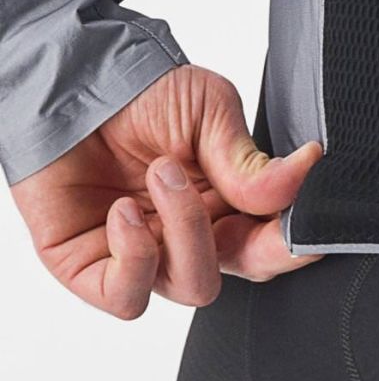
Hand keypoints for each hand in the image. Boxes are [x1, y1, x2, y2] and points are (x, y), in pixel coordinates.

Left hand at [11, 65, 321, 319]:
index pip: (277, 241)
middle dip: (256, 243)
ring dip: (186, 228)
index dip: (296, 240)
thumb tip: (303, 174)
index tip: (305, 215)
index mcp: (233, 202)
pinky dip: (136, 258)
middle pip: (248, 271)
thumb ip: (249, 159)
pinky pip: (129, 296)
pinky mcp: (92, 270)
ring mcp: (146, 255)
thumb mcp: (210, 110)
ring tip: (163, 172)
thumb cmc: (141, 93)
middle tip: (243, 194)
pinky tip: (126, 209)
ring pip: (194, 286)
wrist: (71, 84)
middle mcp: (195, 234)